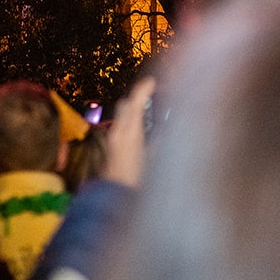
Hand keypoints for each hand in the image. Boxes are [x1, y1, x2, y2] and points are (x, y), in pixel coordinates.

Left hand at [103, 74, 155, 188]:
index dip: (144, 89)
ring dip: (133, 109)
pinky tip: (141, 130)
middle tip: (154, 98)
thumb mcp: (156, 159)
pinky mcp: (111, 145)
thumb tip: (168, 125)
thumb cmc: (139, 182)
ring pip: (121, 113)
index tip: (152, 82)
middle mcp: (119, 131)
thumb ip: (161, 139)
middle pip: (125, 104)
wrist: (116, 197)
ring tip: (150, 114)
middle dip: (138, 98)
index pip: (135, 102)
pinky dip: (130, 120)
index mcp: (131, 133)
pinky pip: (120, 124)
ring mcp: (112, 137)